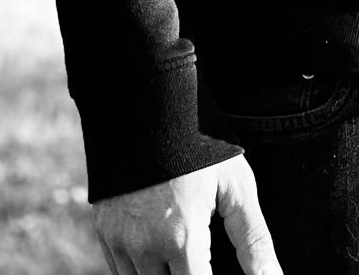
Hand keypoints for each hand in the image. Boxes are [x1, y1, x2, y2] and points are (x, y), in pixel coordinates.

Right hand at [92, 156, 282, 273]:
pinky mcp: (104, 231)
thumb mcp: (235, 185)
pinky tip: (163, 249)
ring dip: (164, 273)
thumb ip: (254, 241)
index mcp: (181, 239)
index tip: (215, 266)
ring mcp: (119, 242)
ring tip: (182, 247)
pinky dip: (143, 268)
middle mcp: (145, 248)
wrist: (145, 100)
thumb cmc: (198, 142)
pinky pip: (122, 270)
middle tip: (201, 252)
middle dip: (189, 272)